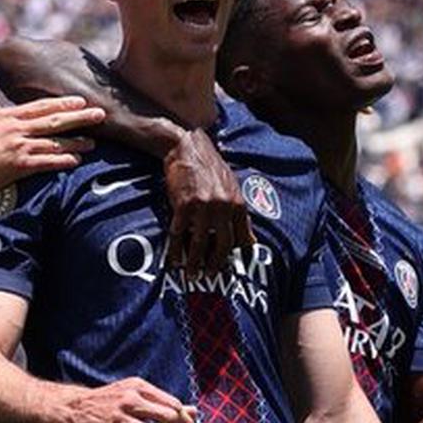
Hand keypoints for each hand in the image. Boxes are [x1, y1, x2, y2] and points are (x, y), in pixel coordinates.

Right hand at [0, 97, 104, 199]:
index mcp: (5, 116)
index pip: (39, 106)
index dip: (62, 103)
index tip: (79, 100)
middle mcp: (15, 129)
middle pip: (54, 120)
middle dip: (79, 117)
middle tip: (100, 114)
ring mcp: (19, 147)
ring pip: (55, 141)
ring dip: (76, 141)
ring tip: (94, 142)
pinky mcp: (19, 166)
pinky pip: (47, 162)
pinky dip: (63, 161)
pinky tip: (76, 161)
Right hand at [60, 378, 197, 422]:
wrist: (73, 409)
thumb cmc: (110, 404)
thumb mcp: (136, 396)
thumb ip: (164, 404)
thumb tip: (196, 412)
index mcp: (139, 386)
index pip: (174, 405)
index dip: (186, 421)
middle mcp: (131, 399)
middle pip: (170, 418)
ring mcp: (120, 417)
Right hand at [163, 130, 254, 274]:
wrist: (187, 148)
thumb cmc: (209, 167)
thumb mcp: (231, 187)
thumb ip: (239, 212)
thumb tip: (249, 240)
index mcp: (237, 203)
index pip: (240, 236)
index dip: (235, 254)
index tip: (230, 266)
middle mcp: (222, 206)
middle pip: (222, 244)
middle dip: (216, 263)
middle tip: (210, 274)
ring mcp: (203, 207)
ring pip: (199, 243)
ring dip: (195, 262)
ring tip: (191, 274)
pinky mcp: (183, 205)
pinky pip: (179, 234)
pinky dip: (175, 249)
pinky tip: (173, 259)